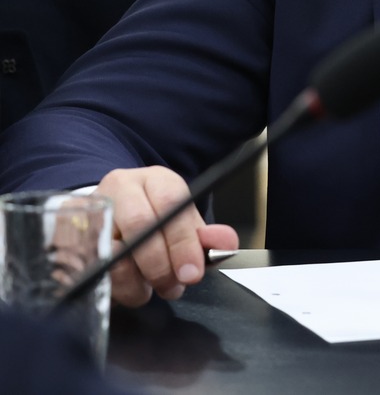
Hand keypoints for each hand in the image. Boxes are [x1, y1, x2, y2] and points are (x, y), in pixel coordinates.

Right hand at [97, 167, 239, 307]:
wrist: (109, 212)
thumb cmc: (152, 220)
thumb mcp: (182, 223)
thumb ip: (204, 237)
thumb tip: (225, 243)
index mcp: (155, 179)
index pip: (173, 204)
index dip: (184, 242)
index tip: (192, 273)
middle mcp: (119, 187)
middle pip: (140, 224)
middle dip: (160, 265)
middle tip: (171, 288)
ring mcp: (88, 208)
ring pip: (109, 250)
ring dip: (132, 282)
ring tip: (146, 291)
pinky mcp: (63, 231)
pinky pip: (85, 266)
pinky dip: (107, 286)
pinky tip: (121, 289)